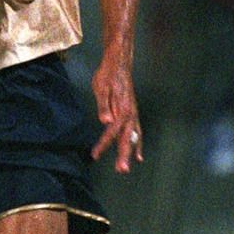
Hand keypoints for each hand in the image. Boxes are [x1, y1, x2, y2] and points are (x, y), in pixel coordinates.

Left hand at [90, 57, 142, 172]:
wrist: (119, 63)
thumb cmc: (108, 75)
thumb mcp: (101, 87)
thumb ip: (103, 105)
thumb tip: (105, 121)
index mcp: (121, 109)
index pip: (112, 131)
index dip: (104, 144)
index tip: (95, 155)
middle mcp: (130, 113)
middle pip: (126, 138)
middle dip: (124, 155)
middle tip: (122, 170)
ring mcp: (133, 114)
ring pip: (133, 137)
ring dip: (130, 153)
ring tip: (126, 168)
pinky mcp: (132, 113)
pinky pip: (137, 132)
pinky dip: (138, 145)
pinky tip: (138, 156)